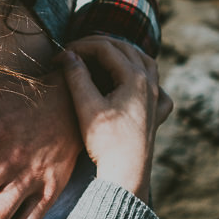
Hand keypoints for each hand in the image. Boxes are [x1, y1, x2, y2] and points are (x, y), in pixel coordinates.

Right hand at [60, 36, 160, 200]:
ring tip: (104, 55)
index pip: (105, 48)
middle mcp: (150, 84)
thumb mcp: (86, 107)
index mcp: (134, 78)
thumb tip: (68, 54)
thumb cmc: (106, 142)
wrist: (126, 174)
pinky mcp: (156, 115)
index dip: (80, 46)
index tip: (60, 55)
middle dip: (99, 44)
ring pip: (145, 62)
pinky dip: (147, 77)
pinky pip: (158, 88)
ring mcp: (156, 98)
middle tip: (76, 49)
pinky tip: (139, 83)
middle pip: (126, 49)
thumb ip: (77, 76)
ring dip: (124, 54)